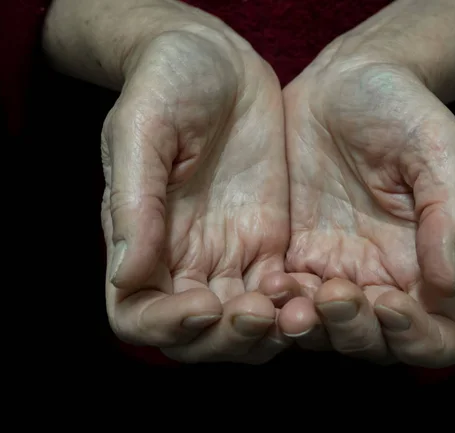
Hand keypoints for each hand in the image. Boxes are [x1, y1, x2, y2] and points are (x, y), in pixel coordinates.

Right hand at [101, 27, 292, 363]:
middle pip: (198, 335)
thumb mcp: (142, 130)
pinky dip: (296, 303)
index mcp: (140, 242)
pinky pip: (281, 292)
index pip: (138, 316)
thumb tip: (126, 276)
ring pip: (245, 323)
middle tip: (260, 313)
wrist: (218, 61)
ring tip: (296, 310)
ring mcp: (228, 254)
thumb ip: (135, 204)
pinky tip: (316, 289)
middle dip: (228, 338)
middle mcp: (182, 260)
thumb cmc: (166, 84)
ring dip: (268, 330)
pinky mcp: (268, 242)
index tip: (205, 306)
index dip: (167, 327)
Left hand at [278, 59, 454, 366]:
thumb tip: (450, 281)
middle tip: (332, 293)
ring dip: (307, 326)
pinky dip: (275, 303)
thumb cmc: (403, 109)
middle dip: (352, 331)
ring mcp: (332, 269)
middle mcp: (380, 278)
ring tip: (288, 295)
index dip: (416, 337)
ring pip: (322, 332)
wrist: (346, 82)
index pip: (437, 337)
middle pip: (372, 343)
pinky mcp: (292, 253)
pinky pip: (282, 299)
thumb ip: (448, 213)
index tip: (389, 300)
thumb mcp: (438, 149)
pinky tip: (268, 279)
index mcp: (425, 264)